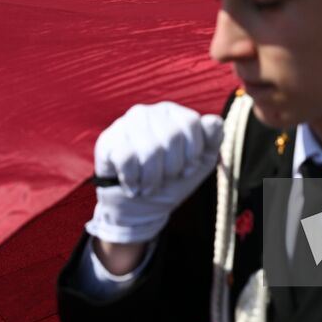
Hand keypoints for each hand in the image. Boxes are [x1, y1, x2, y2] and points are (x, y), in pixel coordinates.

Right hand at [86, 102, 223, 243]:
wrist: (138, 209)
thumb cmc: (171, 182)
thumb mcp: (200, 164)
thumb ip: (212, 140)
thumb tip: (214, 121)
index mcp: (172, 113)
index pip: (191, 122)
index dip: (193, 153)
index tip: (188, 169)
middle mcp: (148, 112)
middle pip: (172, 137)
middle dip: (172, 169)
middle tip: (165, 180)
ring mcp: (125, 124)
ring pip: (150, 150)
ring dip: (152, 179)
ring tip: (149, 187)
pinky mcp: (107, 141)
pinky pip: (126, 159)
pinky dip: (133, 180)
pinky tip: (132, 186)